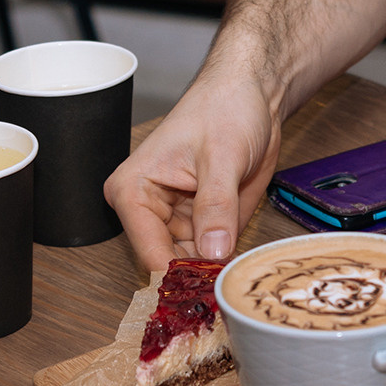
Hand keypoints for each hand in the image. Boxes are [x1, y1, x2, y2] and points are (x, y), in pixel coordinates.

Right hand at [104, 65, 282, 271]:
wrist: (251, 95)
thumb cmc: (224, 108)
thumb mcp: (222, 157)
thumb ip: (216, 206)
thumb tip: (213, 251)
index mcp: (134, 191)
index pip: (148, 250)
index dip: (178, 274)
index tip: (208, 291)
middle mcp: (149, 211)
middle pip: (168, 265)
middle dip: (198, 279)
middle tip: (228, 289)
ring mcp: (178, 221)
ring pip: (191, 268)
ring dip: (215, 275)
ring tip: (237, 279)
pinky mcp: (204, 225)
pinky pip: (212, 258)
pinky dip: (228, 264)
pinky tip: (242, 267)